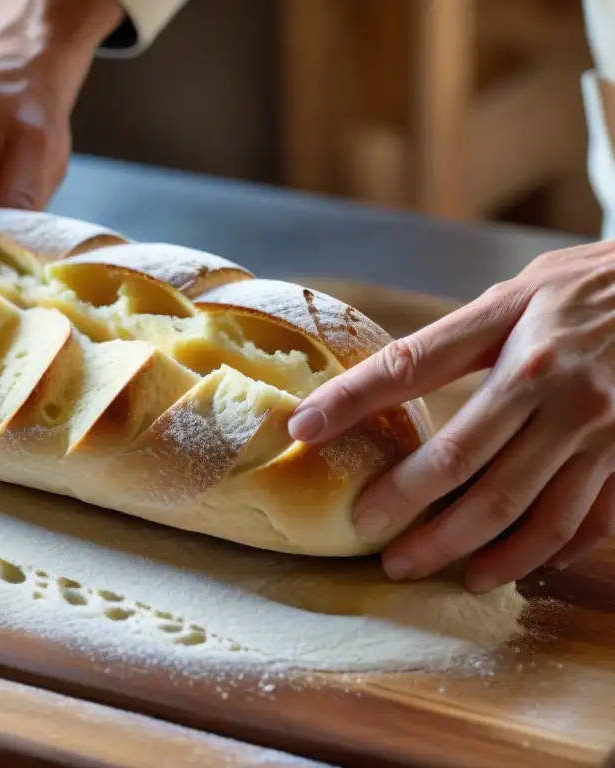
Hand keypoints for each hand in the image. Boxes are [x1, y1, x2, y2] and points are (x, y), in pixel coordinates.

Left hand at [288, 242, 614, 592]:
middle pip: (464, 465)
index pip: (409, 371)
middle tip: (367, 531)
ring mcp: (601, 435)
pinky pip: (586, 525)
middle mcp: (556, 392)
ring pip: (525, 513)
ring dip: (468, 550)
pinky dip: (542, 553)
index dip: (350, 401)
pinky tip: (507, 567)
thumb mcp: (516, 294)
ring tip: (424, 568)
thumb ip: (455, 339)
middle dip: (405, 506)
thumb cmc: (589, 288)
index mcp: (516, 343)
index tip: (301, 428)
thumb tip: (379, 382)